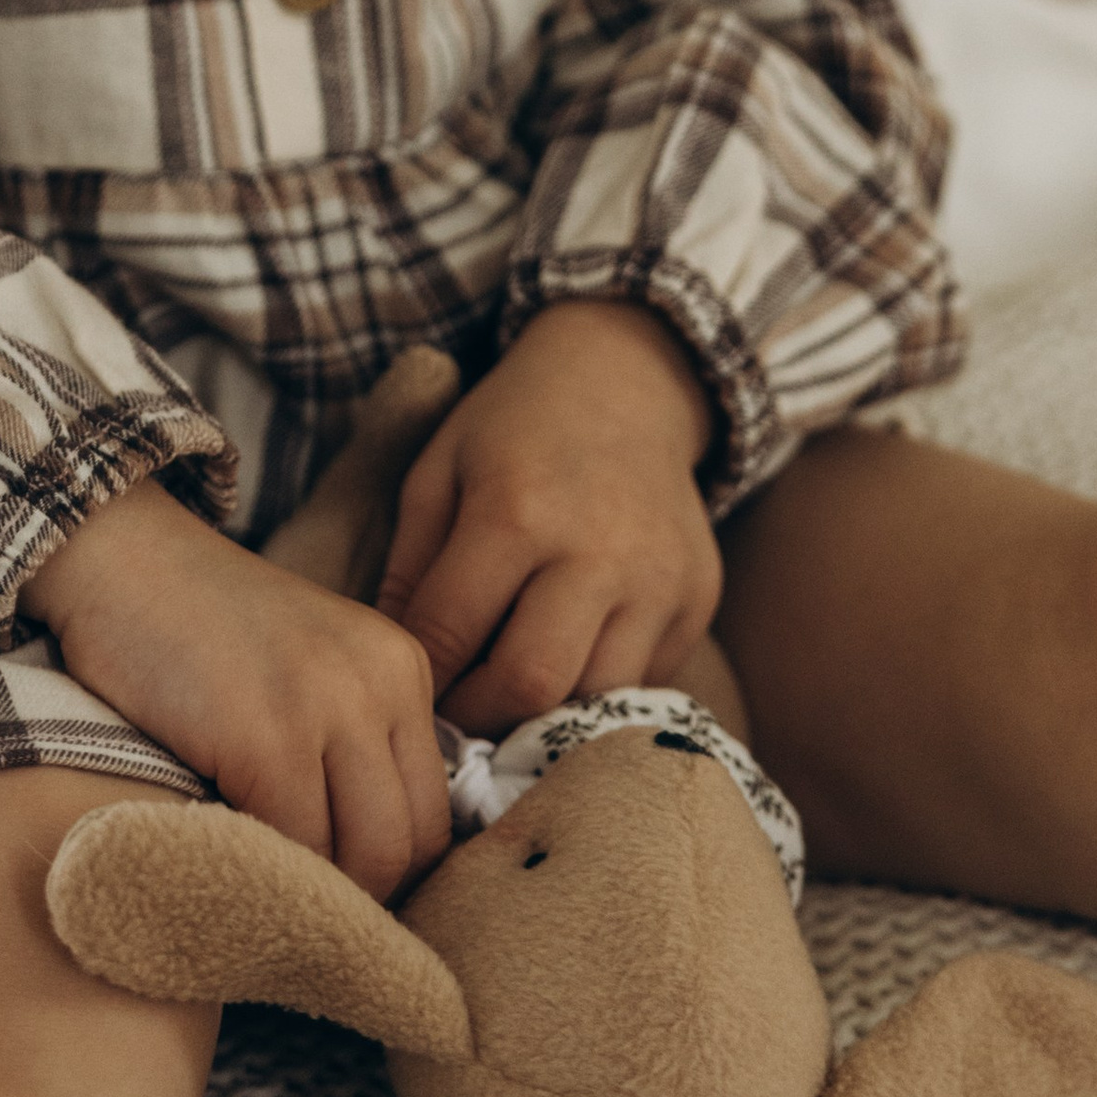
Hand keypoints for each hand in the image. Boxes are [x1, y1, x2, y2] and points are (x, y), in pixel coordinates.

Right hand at [28, 478, 449, 900]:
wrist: (120, 556)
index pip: (432, 815)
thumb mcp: (307, 670)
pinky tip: (221, 864)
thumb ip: (348, 746)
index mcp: (402, 668)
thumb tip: (368, 870)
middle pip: (408, 846)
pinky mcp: (266, 736)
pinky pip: (290, 848)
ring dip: (309, 897)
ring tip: (259, 896)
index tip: (335, 898)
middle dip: (356, 900)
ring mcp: (328, 707)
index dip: (388, 874)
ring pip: (360, 860)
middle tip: (293, 914)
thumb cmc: (198, 628)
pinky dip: (260, 875)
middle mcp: (382, 682)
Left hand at [376, 301, 722, 734]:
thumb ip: (409, 570)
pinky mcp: (697, 601)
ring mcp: (659, 580)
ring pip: (593, 698)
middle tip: (459, 712)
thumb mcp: (439, 471)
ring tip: (511, 688)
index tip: (413, 694)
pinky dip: (598, 686)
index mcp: (516, 511)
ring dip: (543, 710)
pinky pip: (642, 681)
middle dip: (481, 715)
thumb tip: (400, 666)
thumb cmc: (513, 429)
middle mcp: (597, 551)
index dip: (422, 678)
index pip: (451, 635)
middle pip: (531, 685)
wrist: (627, 381)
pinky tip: (570, 653)